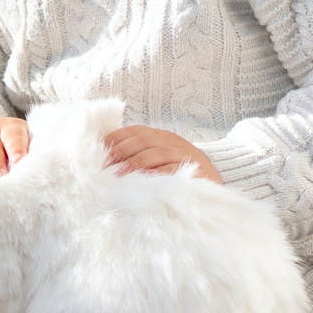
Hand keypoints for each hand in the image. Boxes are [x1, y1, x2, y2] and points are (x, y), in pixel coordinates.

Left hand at [104, 125, 221, 182]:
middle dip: (121, 152)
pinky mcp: (192, 169)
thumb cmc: (177, 170)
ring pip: (155, 153)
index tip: (99, 153)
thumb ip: (137, 156)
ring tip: (118, 175)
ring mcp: (182, 153)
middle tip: (105, 166)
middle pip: (142, 141)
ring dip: (134, 163)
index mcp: (159, 135)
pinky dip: (156, 174)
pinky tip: (143, 182)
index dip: (115, 140)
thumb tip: (106, 163)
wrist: (214, 176)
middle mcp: (170, 140)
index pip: (133, 131)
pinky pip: (172, 170)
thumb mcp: (158, 158)